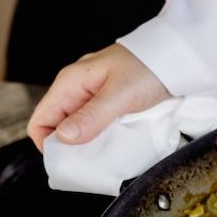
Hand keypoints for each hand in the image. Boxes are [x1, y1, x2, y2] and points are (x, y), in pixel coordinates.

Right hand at [27, 45, 171, 150]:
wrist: (176, 55)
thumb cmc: (150, 68)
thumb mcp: (121, 95)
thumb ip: (92, 116)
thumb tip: (64, 137)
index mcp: (70, 84)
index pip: (40, 121)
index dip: (48, 145)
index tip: (70, 161)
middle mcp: (76, 89)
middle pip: (57, 127)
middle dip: (69, 148)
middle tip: (91, 162)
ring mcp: (91, 95)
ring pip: (76, 128)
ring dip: (87, 144)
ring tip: (105, 155)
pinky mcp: (107, 101)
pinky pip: (94, 124)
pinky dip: (101, 137)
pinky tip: (115, 144)